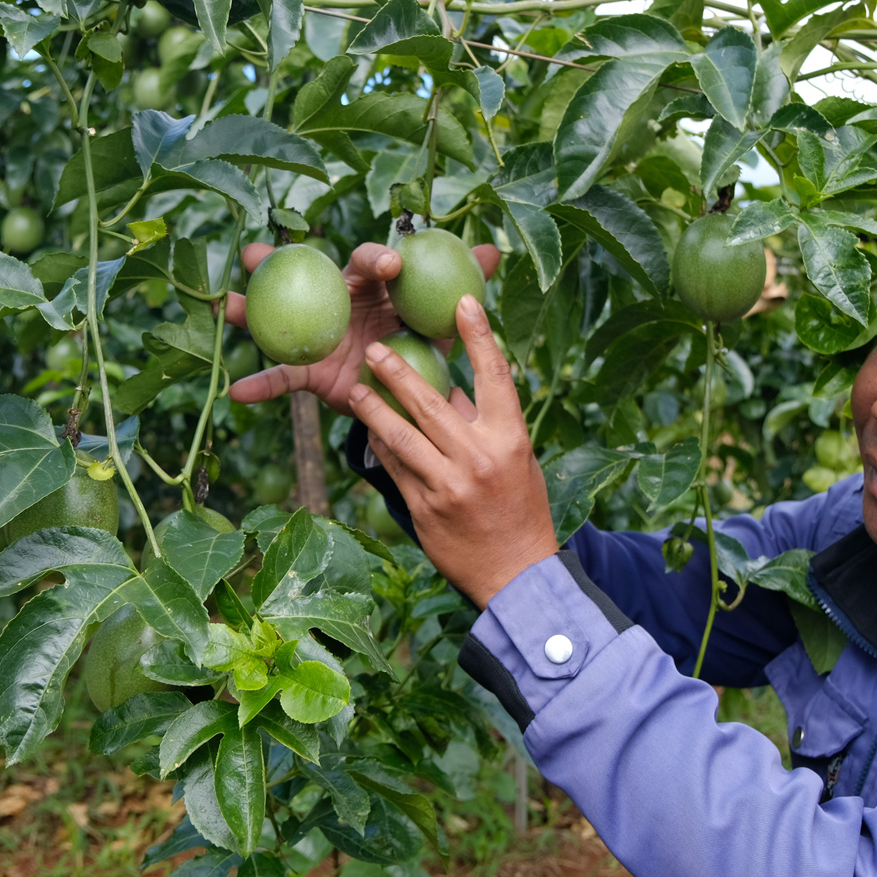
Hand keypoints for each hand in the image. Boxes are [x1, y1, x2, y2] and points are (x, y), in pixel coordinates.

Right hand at [223, 239, 499, 416]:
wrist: (410, 391)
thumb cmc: (423, 339)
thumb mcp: (445, 317)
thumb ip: (465, 285)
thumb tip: (493, 253)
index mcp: (373, 284)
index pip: (373, 263)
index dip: (380, 260)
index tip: (393, 266)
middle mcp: (338, 302)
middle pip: (304, 274)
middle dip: (277, 259)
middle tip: (255, 253)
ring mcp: (319, 335)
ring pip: (279, 319)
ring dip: (249, 312)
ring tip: (225, 306)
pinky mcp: (312, 371)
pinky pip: (283, 378)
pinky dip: (261, 386)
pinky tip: (237, 393)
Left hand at [348, 294, 557, 607]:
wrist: (517, 574)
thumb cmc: (521, 509)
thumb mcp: (516, 460)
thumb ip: (484, 424)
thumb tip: (450, 388)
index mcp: (510, 439)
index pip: (494, 376)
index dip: (479, 336)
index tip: (465, 302)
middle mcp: (478, 457)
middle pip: (430, 402)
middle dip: (398, 371)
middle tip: (374, 346)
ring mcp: (448, 485)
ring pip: (400, 436)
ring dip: (373, 408)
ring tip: (355, 387)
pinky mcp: (424, 508)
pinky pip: (394, 468)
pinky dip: (380, 447)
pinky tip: (367, 430)